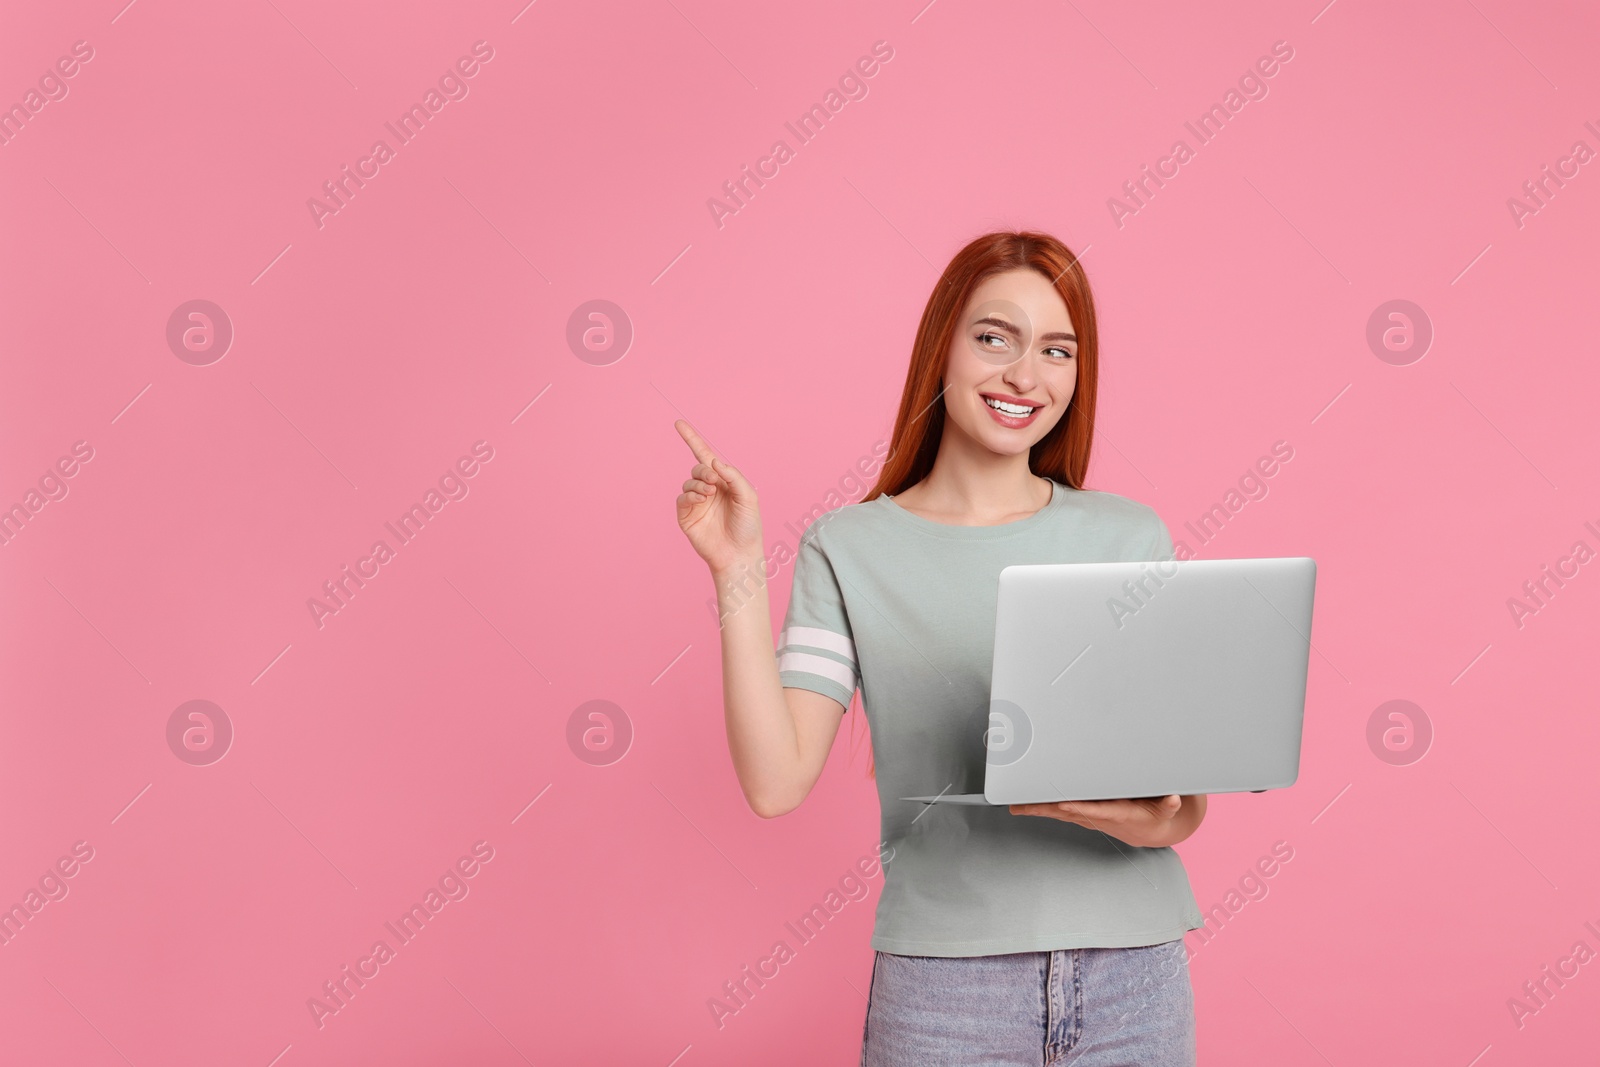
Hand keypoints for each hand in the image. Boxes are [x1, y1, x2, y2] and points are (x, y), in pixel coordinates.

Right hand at [674, 419, 764, 575]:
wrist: (739, 554)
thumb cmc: (748, 526)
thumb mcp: (749, 496)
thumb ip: (734, 476)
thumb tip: (714, 462)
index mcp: (724, 482)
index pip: (705, 456)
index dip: (692, 439)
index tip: (679, 423)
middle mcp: (709, 489)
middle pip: (698, 469)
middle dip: (704, 471)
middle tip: (714, 482)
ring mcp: (696, 502)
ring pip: (689, 482)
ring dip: (699, 484)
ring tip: (710, 494)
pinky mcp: (686, 516)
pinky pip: (682, 498)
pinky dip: (691, 495)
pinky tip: (701, 499)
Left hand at [1009, 794, 1185, 847]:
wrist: (1150, 831)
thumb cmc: (1155, 816)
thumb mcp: (1166, 811)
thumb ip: (1169, 805)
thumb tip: (1173, 798)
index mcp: (1116, 814)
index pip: (1093, 811)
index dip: (1077, 808)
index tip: (1061, 804)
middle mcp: (1097, 817)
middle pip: (1067, 812)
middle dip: (1044, 808)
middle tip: (1021, 805)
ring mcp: (1088, 816)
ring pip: (1059, 812)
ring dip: (1037, 808)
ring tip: (1015, 805)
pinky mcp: (1084, 813)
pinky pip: (1060, 810)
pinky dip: (1042, 807)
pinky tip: (1026, 804)